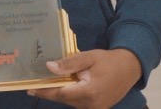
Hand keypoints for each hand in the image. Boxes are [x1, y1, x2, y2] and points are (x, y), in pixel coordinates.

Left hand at [27, 48, 141, 108]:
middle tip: (32, 87)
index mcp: (89, 92)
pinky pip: (78, 103)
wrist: (130, 68)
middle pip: (64, 99)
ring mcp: (96, 107)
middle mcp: (92, 104)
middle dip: (48, 93)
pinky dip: (68, 96)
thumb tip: (49, 67)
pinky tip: (60, 87)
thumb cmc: (108, 60)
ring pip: (70, 102)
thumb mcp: (88, 57)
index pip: (60, 94)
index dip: (44, 91)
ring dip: (58, 94)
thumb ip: (69, 63)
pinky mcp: (98, 107)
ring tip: (43, 86)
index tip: (29, 89)